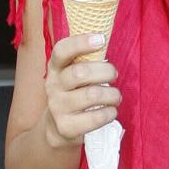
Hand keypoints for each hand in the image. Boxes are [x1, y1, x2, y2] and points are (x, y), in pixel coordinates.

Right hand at [42, 32, 119, 148]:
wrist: (58, 128)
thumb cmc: (74, 94)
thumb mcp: (72, 75)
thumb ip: (85, 60)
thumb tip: (103, 40)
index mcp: (55, 68)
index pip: (61, 51)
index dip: (81, 43)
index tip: (101, 40)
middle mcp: (53, 86)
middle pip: (81, 73)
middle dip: (105, 71)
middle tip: (114, 75)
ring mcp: (57, 107)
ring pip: (92, 95)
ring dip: (112, 94)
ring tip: (115, 96)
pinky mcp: (66, 127)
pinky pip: (95, 118)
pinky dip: (110, 113)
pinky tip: (111, 111)